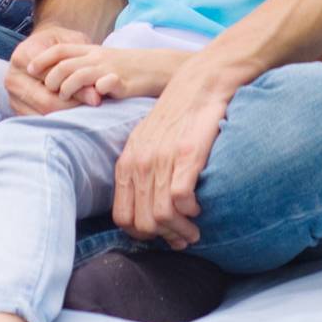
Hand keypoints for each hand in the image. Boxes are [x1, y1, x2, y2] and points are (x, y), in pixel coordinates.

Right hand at [6, 25, 99, 114]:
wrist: (43, 47)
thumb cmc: (61, 44)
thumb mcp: (71, 45)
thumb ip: (81, 68)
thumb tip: (94, 97)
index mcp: (22, 56)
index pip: (50, 79)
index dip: (75, 89)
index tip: (97, 96)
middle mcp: (13, 78)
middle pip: (46, 102)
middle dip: (73, 106)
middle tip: (94, 106)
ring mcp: (13, 97)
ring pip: (43, 115)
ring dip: (68, 116)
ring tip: (86, 110)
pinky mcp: (17, 111)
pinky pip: (40, 122)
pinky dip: (59, 121)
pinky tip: (74, 115)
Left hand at [30, 44, 180, 101]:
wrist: (157, 68)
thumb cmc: (126, 69)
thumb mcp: (102, 61)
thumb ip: (82, 66)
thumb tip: (56, 77)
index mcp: (91, 50)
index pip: (60, 50)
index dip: (42, 58)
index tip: (29, 69)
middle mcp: (97, 57)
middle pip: (64, 64)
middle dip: (50, 78)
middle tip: (47, 90)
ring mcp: (109, 69)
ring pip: (78, 75)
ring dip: (65, 88)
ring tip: (63, 98)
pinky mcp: (121, 82)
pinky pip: (104, 84)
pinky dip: (93, 92)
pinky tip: (90, 100)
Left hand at [112, 58, 240, 249]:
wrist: (199, 84)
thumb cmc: (176, 115)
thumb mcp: (146, 141)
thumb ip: (140, 169)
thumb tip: (145, 205)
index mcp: (128, 162)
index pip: (122, 217)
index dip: (141, 234)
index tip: (160, 234)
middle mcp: (140, 163)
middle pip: (142, 223)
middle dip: (164, 238)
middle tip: (183, 238)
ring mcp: (162, 159)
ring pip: (161, 216)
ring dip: (181, 231)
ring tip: (194, 231)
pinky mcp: (186, 155)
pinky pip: (180, 199)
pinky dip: (190, 211)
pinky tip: (199, 206)